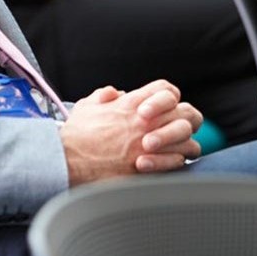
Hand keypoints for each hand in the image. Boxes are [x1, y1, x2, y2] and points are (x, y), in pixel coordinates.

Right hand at [59, 81, 200, 184]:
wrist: (69, 161)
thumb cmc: (76, 135)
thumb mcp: (87, 106)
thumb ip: (104, 95)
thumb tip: (115, 94)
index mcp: (133, 103)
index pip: (167, 89)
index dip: (168, 97)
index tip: (163, 107)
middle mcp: (146, 121)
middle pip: (185, 111)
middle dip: (185, 117)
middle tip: (177, 126)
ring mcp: (150, 143)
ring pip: (187, 137)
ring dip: (183, 141)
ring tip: (175, 147)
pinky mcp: (150, 165)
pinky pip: (178, 159)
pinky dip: (176, 159)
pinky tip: (168, 160)